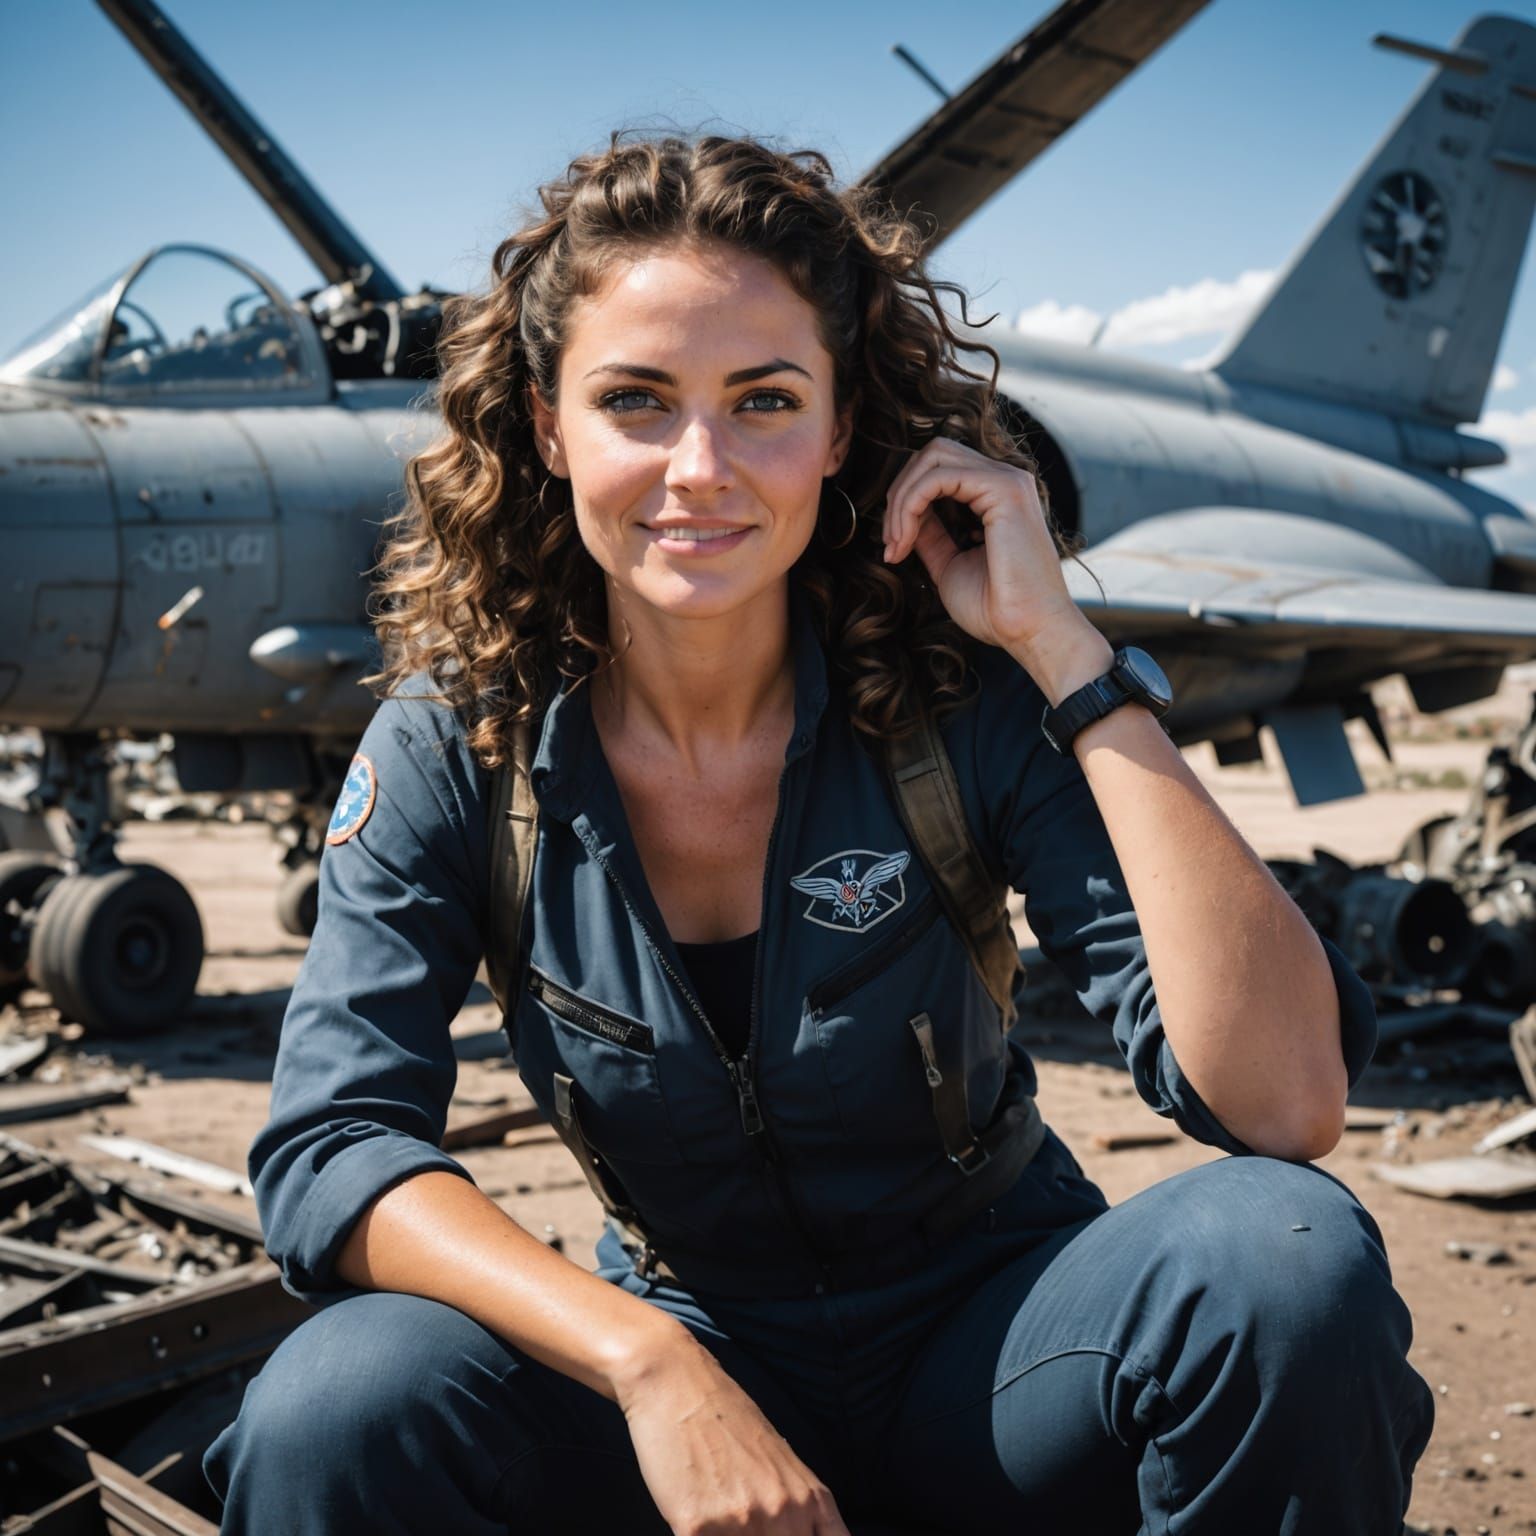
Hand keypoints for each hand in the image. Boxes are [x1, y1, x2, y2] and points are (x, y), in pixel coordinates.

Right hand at [616, 1338, 851, 1534]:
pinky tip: (692, 1517)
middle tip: (742, 1516)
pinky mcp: (697, 1528)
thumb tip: (800, 1530)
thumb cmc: (726, 1417)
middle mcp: (783, 1512)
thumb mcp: (780, 1460)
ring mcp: (742, 1522)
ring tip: (718, 1513)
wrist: (677, 1383)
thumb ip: (797, 1506)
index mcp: (810, 1497)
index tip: (794, 1532)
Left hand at [882, 436, 1085, 656]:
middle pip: (933, 453)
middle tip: (890, 541)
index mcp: (996, 495)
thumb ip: (930, 534)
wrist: (1028, 630)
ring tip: (895, 543)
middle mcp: (1004, 479)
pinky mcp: (1003, 489)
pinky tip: (906, 540)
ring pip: (932, 458)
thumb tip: (904, 516)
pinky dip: (910, 505)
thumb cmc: (996, 608)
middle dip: (899, 492)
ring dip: (901, 499)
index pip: (938, 468)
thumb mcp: (949, 563)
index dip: (905, 501)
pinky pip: (937, 477)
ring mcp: (1007, 480)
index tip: (893, 549)